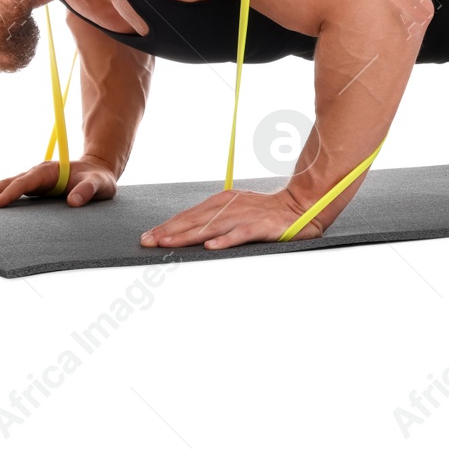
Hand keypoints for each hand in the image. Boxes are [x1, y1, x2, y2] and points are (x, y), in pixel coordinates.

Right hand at [0, 155, 118, 208]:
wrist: (99, 172)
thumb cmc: (100, 179)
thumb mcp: (100, 184)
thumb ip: (88, 190)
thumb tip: (73, 202)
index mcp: (49, 171)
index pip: (25, 182)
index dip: (9, 194)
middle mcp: (37, 175)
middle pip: (8, 182)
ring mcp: (34, 182)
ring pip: (6, 187)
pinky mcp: (34, 191)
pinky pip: (12, 195)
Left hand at [140, 188, 311, 249]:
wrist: (301, 206)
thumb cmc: (266, 213)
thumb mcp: (236, 211)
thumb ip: (215, 220)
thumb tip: (188, 233)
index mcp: (222, 201)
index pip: (189, 215)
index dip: (168, 225)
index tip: (148, 236)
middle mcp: (230, 206)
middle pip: (195, 220)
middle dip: (169, 231)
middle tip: (148, 241)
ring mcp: (245, 215)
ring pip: (212, 227)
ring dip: (188, 236)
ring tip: (169, 244)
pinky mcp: (261, 225)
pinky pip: (240, 233)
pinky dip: (225, 240)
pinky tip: (210, 247)